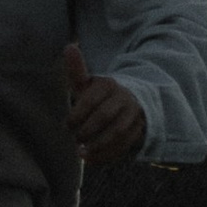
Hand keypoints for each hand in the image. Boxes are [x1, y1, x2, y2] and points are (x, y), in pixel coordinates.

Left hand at [64, 44, 145, 167]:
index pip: (91, 100)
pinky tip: (92, 160)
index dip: (77, 115)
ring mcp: (134, 115)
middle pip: (105, 117)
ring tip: (81, 153)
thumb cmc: (100, 95)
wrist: (130, 102)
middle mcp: (124, 98)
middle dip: (87, 130)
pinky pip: (124, 145)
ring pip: (117, 133)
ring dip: (98, 145)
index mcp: (109, 84)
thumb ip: (77, 69)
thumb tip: (69, 46)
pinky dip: (107, 155)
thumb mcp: (88, 83)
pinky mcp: (139, 131)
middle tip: (75, 139)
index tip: (67, 125)